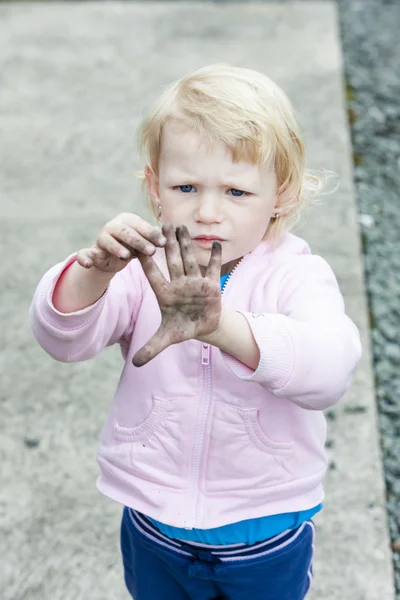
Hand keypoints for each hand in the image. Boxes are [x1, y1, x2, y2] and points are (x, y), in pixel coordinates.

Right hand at [75, 213, 166, 273]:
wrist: (114, 258)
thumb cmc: (134, 247)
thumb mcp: (145, 243)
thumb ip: (154, 239)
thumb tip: (170, 237)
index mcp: (127, 220)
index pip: (139, 224)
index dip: (151, 233)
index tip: (164, 243)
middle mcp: (112, 226)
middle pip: (125, 232)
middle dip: (139, 241)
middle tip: (152, 251)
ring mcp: (100, 238)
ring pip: (108, 241)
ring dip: (117, 248)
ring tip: (127, 256)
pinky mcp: (91, 251)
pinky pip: (85, 254)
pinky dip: (84, 258)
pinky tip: (87, 263)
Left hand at [132, 224, 221, 366]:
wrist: (203, 327)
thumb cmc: (182, 328)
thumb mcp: (166, 338)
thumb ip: (151, 348)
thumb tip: (135, 364)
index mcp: (165, 294)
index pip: (153, 275)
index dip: (146, 262)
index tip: (137, 247)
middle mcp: (179, 284)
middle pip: (171, 261)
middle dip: (167, 243)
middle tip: (162, 225)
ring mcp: (195, 283)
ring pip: (190, 260)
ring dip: (186, 244)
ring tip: (182, 227)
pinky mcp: (211, 285)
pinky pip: (213, 269)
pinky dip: (215, 258)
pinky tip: (215, 244)